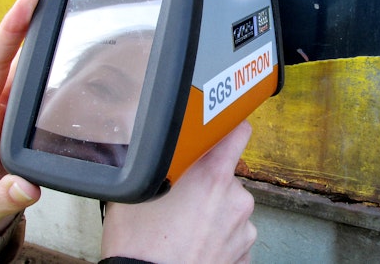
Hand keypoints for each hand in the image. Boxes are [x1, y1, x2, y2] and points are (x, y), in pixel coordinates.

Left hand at [0, 0, 41, 253]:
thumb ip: (1, 199)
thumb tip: (27, 187)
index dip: (10, 30)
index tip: (29, 1)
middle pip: (5, 55)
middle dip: (23, 21)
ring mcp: (2, 115)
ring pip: (18, 67)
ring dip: (34, 38)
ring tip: (58, 12)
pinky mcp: (15, 123)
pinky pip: (30, 85)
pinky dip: (44, 64)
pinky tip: (61, 54)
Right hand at [101, 121, 256, 263]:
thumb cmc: (140, 247)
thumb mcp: (135, 193)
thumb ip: (153, 165)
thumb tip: (146, 150)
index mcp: (213, 176)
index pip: (237, 132)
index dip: (230, 127)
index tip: (224, 127)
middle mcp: (235, 199)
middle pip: (226, 176)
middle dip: (208, 183)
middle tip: (182, 198)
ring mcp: (243, 229)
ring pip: (229, 208)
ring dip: (214, 212)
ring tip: (185, 228)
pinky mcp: (244, 253)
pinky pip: (232, 235)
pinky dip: (218, 237)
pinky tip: (193, 244)